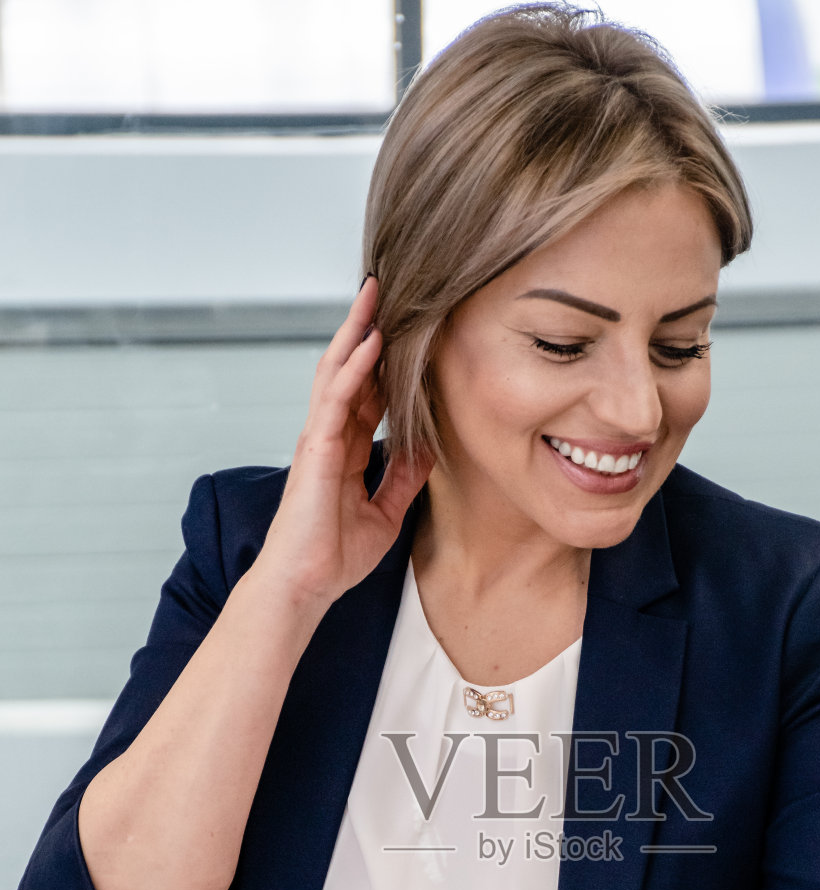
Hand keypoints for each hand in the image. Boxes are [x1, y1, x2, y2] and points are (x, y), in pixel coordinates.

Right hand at [255, 276, 432, 606]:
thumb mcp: (386, 512)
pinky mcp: (315, 449)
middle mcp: (329, 437)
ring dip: (356, 332)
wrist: (305, 585)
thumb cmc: (334, 556)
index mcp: (344, 451)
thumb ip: (405, 478)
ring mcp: (319, 439)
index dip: (381, 360)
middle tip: (384, 290)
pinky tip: (371, 342)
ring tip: (374, 296)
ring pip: (337, 372)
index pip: (365, 393)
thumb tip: (429, 449)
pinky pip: (336, 398)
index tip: (402, 329)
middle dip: (364, 329)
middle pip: (348, 370)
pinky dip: (354, 368)